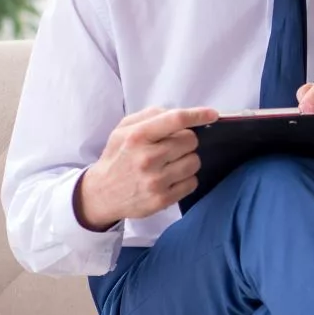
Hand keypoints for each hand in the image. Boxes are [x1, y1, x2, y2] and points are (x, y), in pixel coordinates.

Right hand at [75, 106, 218, 231]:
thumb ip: (151, 115)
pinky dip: (186, 179)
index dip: (198, 115)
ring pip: (194, 162)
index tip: (213, 114)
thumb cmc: (118, 157)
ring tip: (171, 163)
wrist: (100, 194)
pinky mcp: (161, 200)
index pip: (176, 120)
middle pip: (190, 140)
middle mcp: (147, 158)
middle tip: (173, 147)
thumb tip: (182, 115)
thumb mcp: (123, 129)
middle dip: (186, 141)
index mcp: (137, 136)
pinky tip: (171, 178)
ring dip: (188, 160)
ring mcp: (155, 181)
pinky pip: (192, 183)